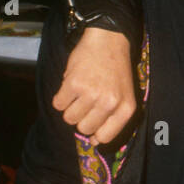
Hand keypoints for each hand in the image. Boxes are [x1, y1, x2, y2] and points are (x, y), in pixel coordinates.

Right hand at [52, 27, 135, 144]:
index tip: (92, 126)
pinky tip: (71, 86)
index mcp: (126, 108)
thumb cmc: (116, 71)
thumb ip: (113, 118)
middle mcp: (109, 103)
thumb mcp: (125, 94)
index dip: (95, 134)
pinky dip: (60, 97)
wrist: (108, 41)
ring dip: (70, 108)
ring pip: (69, 118)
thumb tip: (94, 142)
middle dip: (81, 119)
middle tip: (85, 103)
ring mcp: (91, 93)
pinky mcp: (73, 84)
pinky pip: (58, 104)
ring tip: (79, 93)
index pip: (105, 137)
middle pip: (84, 129)